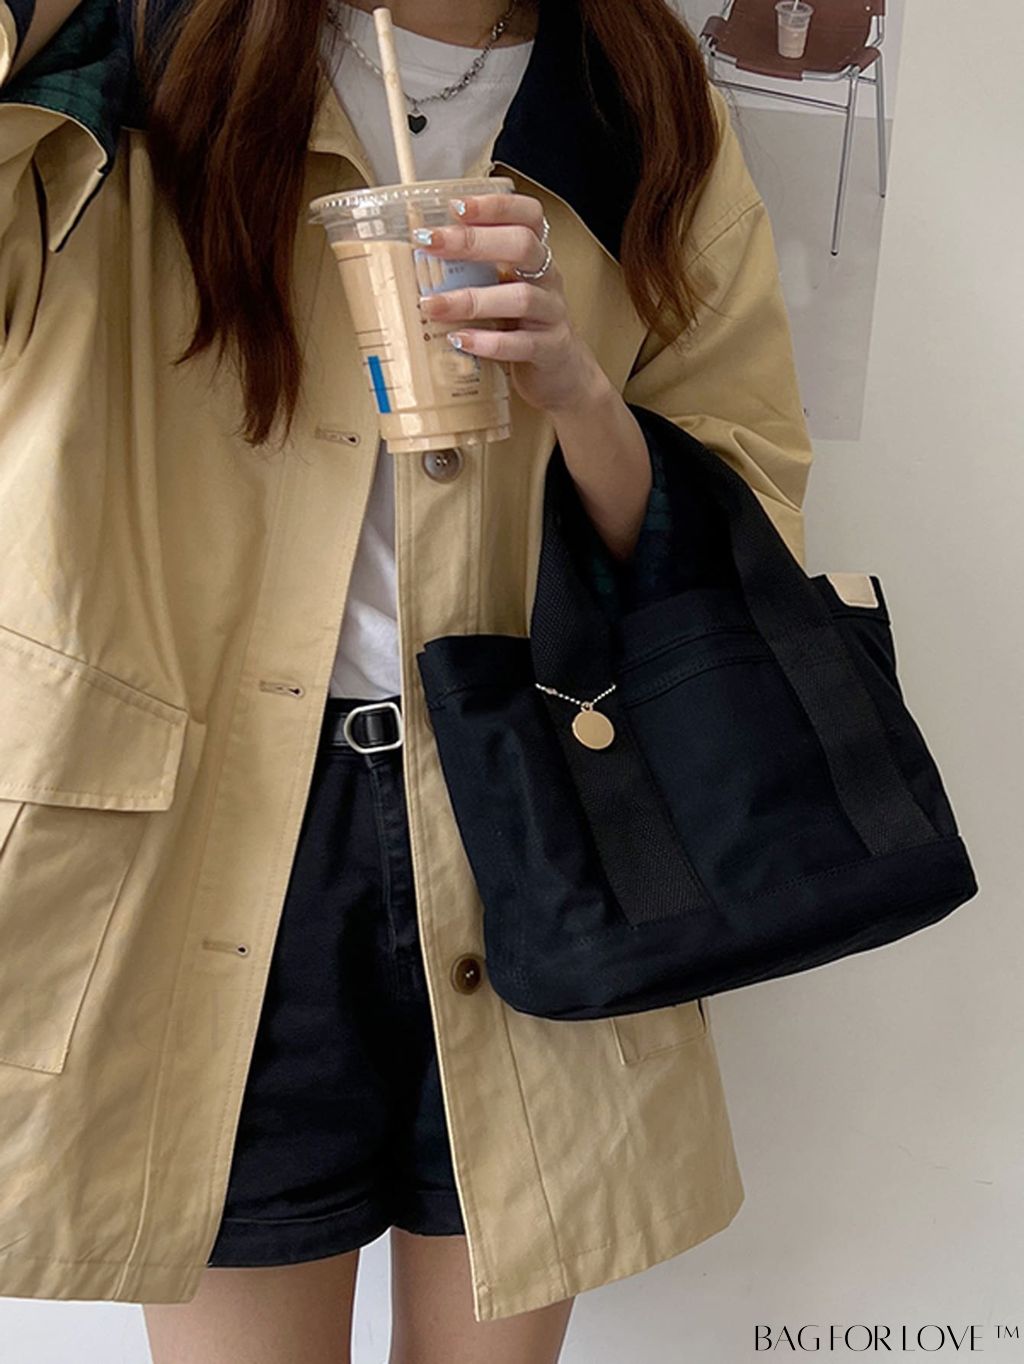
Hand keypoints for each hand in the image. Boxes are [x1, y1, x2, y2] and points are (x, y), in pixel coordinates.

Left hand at [412, 192, 607, 417]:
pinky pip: (521, 343)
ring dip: (471, 299)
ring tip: (432, 305)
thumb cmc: (521, 326)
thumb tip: (416, 256)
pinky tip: (460, 340)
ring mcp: (552, 313)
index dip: (496, 205)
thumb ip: (471, 272)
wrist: (561, 372)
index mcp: (534, 257)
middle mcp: (547, 278)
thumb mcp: (500, 290)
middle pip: (522, 245)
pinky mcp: (550, 349)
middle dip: (472, 241)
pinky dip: (488, 342)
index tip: (456, 206)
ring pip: (520, 297)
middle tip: (429, 244)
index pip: (527, 215)